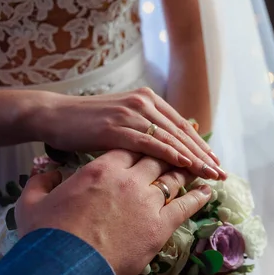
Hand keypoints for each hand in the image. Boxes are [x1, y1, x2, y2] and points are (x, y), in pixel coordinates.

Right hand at [15, 150, 212, 274]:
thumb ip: (42, 181)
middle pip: (156, 158)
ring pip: (173, 177)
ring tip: (196, 167)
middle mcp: (128, 179)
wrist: (65, 269)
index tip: (149, 144)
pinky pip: (186, 205)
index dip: (141, 146)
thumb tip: (47, 172)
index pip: (129, 147)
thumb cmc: (46, 237)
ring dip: (185, 171)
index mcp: (101, 168)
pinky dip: (198, 195)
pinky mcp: (160, 226)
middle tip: (179, 153)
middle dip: (167, 154)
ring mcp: (147, 201)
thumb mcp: (32, 203)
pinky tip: (207, 188)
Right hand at [35, 88, 224, 179]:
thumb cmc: (86, 124)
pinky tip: (184, 166)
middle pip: (182, 133)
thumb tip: (168, 145)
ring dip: (193, 158)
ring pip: (170, 138)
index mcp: (147, 99)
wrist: (53, 116)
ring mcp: (130, 114)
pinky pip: (149, 143)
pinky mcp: (116, 128)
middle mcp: (143, 103)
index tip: (215, 163)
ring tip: (209, 174)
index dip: (200, 146)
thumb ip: (144, 128)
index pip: (181, 125)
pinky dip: (169, 154)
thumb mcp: (121, 121)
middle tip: (220, 173)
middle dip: (203, 155)